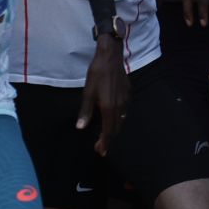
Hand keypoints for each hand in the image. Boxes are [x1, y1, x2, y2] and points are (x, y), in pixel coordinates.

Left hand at [77, 38, 127, 154]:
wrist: (111, 57)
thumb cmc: (97, 74)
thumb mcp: (87, 92)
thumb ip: (85, 111)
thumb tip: (80, 127)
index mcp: (109, 108)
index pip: (108, 131)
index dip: (104, 143)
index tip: (101, 151)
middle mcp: (120, 107)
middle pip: (116, 128)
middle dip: (109, 139)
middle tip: (101, 146)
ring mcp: (126, 100)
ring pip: (121, 120)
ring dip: (114, 129)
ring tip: (106, 134)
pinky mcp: (128, 94)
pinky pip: (124, 111)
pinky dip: (118, 119)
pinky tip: (113, 117)